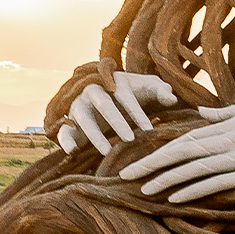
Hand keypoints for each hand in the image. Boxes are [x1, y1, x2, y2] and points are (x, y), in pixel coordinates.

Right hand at [56, 72, 179, 154]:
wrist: (109, 99)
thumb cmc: (134, 92)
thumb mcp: (149, 88)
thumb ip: (161, 91)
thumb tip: (171, 98)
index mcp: (113, 81)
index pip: (126, 96)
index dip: (137, 113)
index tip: (149, 130)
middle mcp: (93, 91)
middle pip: (103, 104)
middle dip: (116, 121)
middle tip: (130, 139)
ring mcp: (78, 107)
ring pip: (83, 118)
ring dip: (94, 134)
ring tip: (106, 151)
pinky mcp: (69, 124)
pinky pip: (63, 131)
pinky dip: (64, 140)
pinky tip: (72, 152)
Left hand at [119, 105, 234, 203]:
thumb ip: (226, 115)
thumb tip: (200, 112)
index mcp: (229, 124)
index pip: (184, 137)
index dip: (157, 148)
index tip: (133, 157)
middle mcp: (232, 135)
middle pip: (182, 150)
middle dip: (151, 163)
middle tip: (124, 176)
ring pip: (195, 165)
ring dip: (166, 178)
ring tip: (142, 190)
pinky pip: (219, 180)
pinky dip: (195, 188)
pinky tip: (176, 197)